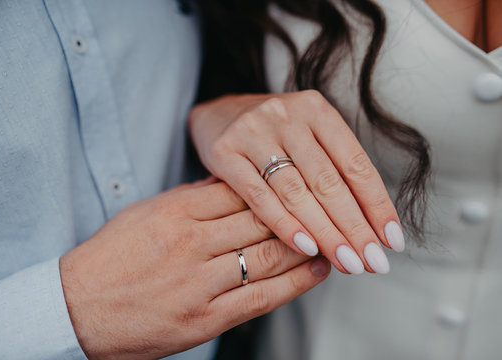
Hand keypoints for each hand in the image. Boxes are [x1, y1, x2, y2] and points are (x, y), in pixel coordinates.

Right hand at [60, 178, 329, 358]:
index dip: (277, 186)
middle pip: (261, 220)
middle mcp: (192, 243)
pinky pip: (262, 296)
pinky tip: (317, 268)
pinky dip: (296, 282)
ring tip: (333, 235)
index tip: (301, 180)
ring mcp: (201, 283)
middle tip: (330, 204)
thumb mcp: (145, 213)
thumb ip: (190, 199)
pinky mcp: (206, 318)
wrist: (78, 308)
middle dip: (301, 211)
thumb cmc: (110, 258)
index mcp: (175, 212)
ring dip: (307, 244)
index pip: (241, 191)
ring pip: (268, 256)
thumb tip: (231, 184)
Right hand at [189, 91, 404, 274]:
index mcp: (316, 109)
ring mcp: (254, 132)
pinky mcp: (225, 152)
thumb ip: (333, 168)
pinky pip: (258, 197)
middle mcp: (287, 116)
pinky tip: (306, 248)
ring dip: (326, 233)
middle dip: (355, 227)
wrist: (217, 115)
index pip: (355, 163)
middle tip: (374, 263)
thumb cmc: (273, 134)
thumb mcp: (307, 136)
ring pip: (296, 192)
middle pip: (328, 181)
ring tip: (348, 262)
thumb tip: (370, 225)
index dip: (377, 204)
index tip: (392, 240)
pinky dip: (285, 225)